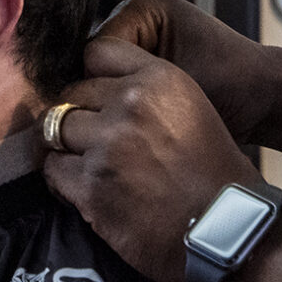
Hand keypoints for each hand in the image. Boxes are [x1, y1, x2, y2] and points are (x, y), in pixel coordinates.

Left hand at [41, 38, 256, 281]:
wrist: (228, 229)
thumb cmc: (215, 175)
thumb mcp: (192, 109)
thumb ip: (147, 95)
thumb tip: (101, 95)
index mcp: (160, 78)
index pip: (98, 52)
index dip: (91, 78)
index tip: (93, 99)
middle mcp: (131, 104)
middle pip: (71, 95)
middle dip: (77, 118)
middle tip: (89, 143)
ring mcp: (108, 144)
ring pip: (55, 131)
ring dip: (66, 150)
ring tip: (85, 168)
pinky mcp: (91, 185)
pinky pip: (53, 171)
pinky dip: (62, 182)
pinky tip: (84, 191)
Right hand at [90, 0, 277, 143]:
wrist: (261, 101)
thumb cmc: (231, 83)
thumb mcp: (176, 77)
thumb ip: (127, 80)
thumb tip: (77, 95)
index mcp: (143, 4)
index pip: (96, 51)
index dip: (108, 84)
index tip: (130, 106)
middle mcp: (134, 17)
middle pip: (94, 67)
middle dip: (112, 95)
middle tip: (135, 118)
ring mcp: (137, 43)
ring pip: (102, 84)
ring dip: (118, 105)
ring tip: (142, 122)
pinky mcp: (142, 67)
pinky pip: (118, 93)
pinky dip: (128, 111)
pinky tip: (143, 125)